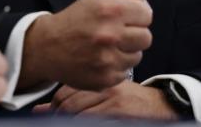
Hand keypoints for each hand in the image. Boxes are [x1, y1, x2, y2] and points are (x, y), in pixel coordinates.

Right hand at [19, 0, 152, 90]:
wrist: (47, 47)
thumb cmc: (75, 20)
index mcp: (109, 10)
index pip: (147, 14)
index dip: (138, 15)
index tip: (127, 18)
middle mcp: (110, 34)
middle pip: (146, 38)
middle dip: (135, 35)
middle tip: (119, 33)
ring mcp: (107, 59)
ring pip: (137, 56)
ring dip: (126, 52)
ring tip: (108, 46)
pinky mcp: (105, 78)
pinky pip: (125, 72)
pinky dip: (116, 67)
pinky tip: (101, 59)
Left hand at [34, 81, 177, 119]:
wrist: (159, 104)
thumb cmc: (127, 101)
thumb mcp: (101, 95)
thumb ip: (74, 99)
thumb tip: (40, 110)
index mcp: (96, 78)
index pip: (64, 92)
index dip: (53, 107)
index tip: (49, 115)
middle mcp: (101, 84)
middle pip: (68, 102)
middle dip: (58, 116)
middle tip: (57, 121)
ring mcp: (111, 97)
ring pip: (77, 112)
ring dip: (69, 121)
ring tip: (67, 123)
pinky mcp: (118, 109)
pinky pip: (91, 119)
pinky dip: (83, 122)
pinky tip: (85, 123)